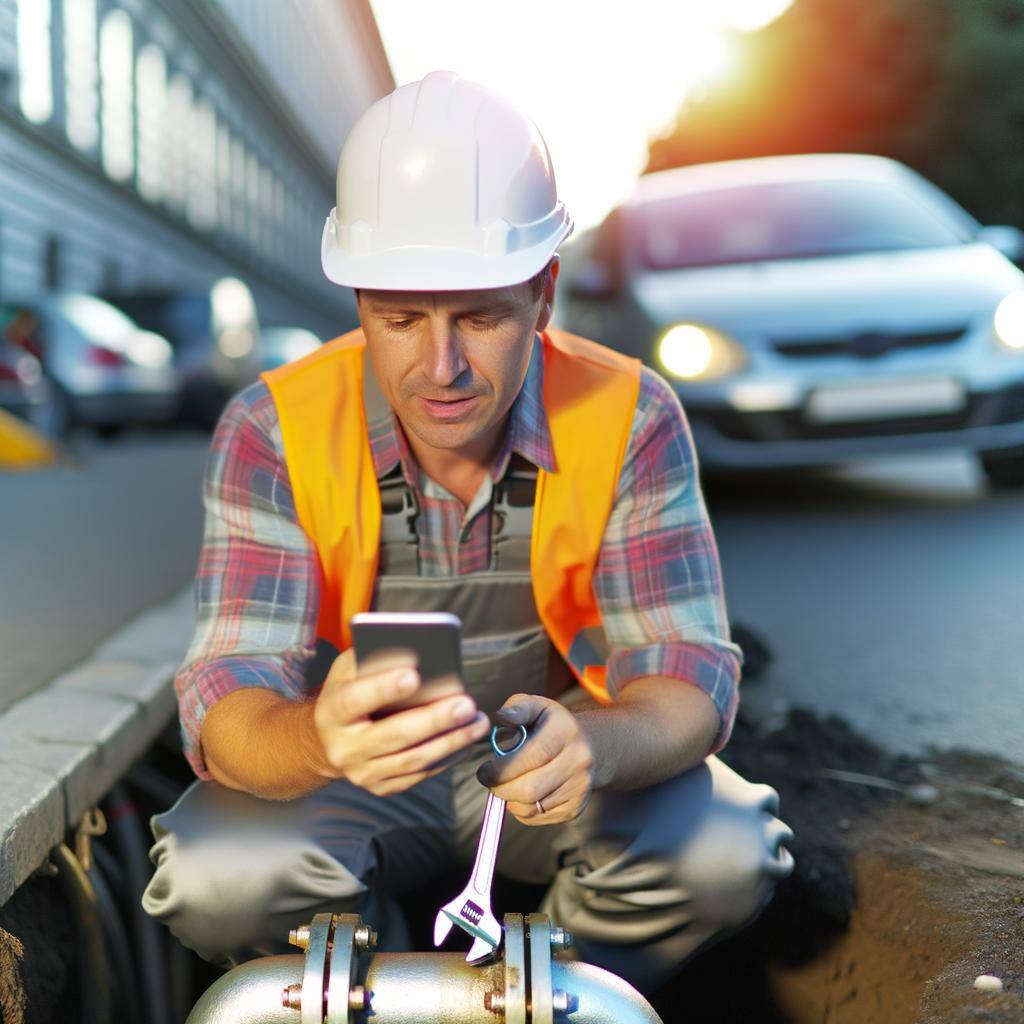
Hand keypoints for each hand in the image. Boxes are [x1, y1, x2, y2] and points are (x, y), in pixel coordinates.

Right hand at [313, 649, 489, 795]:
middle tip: (466, 704)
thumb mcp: (350, 670)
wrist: (330, 739)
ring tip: (478, 723)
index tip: (414, 675)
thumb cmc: (350, 691)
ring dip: (451, 741)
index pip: (355, 700)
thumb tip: (416, 652)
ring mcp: (363, 772)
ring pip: (412, 760)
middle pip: (394, 735)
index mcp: (332, 711)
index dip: (383, 689)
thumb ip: (374, 660)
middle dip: (434, 720)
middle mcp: (344, 747)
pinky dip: (447, 758)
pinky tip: (466, 741)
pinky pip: (420, 775)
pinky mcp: (382, 787)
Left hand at [475, 694, 595, 824]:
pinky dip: (521, 809)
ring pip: (531, 807)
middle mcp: (579, 761)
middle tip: (490, 781)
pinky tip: (522, 793)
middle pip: (531, 788)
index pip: (533, 756)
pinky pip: (537, 818)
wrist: (589, 747)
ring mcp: (579, 788)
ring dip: (509, 800)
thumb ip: (516, 708)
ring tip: (507, 784)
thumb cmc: (551, 725)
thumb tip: (500, 717)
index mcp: (566, 732)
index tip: (484, 771)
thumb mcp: (536, 706)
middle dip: (501, 788)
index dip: (503, 768)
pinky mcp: (575, 808)